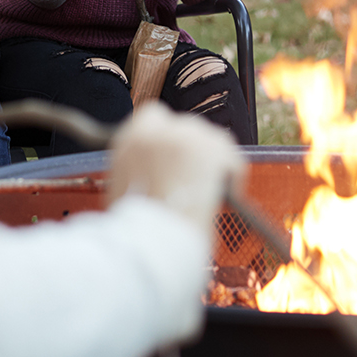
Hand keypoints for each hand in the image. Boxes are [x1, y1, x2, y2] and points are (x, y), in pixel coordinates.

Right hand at [107, 102, 246, 230]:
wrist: (148, 240)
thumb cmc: (134, 228)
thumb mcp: (123, 188)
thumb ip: (140, 169)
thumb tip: (159, 174)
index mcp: (128, 137)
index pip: (154, 116)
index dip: (169, 138)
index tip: (177, 158)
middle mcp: (155, 129)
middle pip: (188, 126)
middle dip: (194, 151)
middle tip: (196, 180)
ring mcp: (185, 135)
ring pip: (212, 139)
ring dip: (213, 161)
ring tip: (212, 190)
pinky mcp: (210, 148)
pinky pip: (231, 156)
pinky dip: (232, 174)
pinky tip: (227, 195)